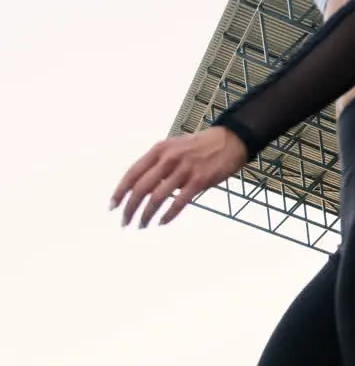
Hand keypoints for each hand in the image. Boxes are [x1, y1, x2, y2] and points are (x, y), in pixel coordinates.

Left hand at [110, 126, 247, 228]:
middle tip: (125, 222)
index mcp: (159, 150)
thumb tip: (142, 186)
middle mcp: (169, 159)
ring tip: (142, 225)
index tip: (112, 207)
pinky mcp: (200, 180)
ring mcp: (185, 169)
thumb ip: (158, 163)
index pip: (132, 173)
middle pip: (141, 188)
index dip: (120, 192)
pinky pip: (179, 202)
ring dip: (146, 215)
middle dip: (130, 208)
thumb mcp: (174, 147)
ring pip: (158, 197)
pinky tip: (162, 222)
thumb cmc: (201, 145)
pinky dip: (168, 215)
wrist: (231, 139)